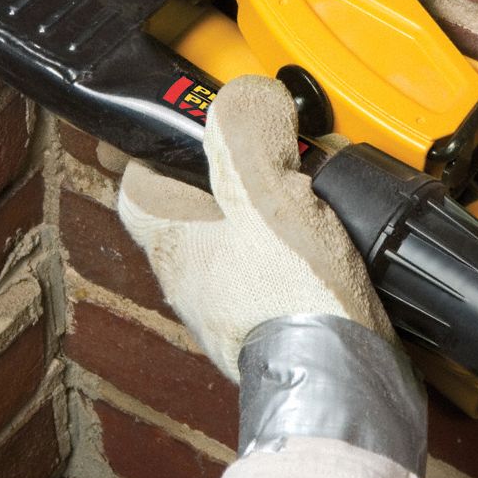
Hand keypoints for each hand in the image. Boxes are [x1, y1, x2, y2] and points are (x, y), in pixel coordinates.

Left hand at [118, 75, 394, 379]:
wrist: (342, 382)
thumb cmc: (290, 298)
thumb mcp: (263, 191)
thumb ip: (245, 132)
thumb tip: (249, 95)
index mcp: (174, 243)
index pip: (135, 188)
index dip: (150, 153)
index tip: (173, 129)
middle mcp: (193, 281)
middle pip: (189, 215)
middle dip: (221, 182)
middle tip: (262, 154)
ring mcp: (231, 310)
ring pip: (233, 248)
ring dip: (262, 220)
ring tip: (306, 195)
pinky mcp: (274, 330)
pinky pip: (272, 278)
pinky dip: (293, 256)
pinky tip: (327, 244)